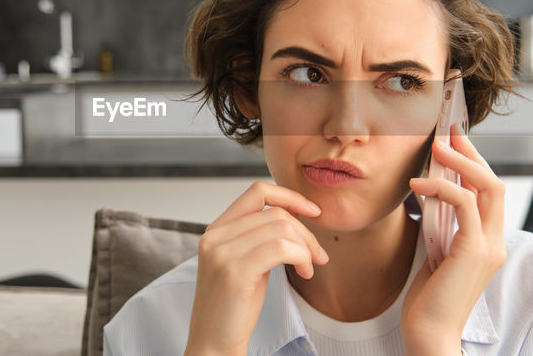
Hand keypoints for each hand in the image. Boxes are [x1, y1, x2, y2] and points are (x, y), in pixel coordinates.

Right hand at [185, 181, 329, 355]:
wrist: (213, 343)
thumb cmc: (234, 308)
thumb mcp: (246, 263)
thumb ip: (259, 237)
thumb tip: (294, 217)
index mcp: (216, 230)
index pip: (258, 191)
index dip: (290, 196)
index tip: (313, 212)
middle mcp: (215, 236)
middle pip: (275, 212)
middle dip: (306, 231)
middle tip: (318, 256)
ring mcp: (222, 252)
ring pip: (281, 227)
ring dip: (306, 247)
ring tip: (309, 267)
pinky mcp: (234, 271)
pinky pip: (281, 247)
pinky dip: (301, 257)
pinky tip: (304, 273)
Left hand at [401, 123, 506, 354]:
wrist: (429, 334)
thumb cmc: (428, 300)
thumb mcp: (435, 252)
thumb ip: (441, 225)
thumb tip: (428, 192)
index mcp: (488, 242)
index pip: (489, 193)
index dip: (473, 163)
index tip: (453, 141)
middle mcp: (495, 242)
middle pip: (494, 183)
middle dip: (471, 153)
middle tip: (447, 132)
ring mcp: (489, 246)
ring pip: (487, 187)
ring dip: (460, 162)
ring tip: (435, 146)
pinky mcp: (474, 251)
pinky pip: (464, 204)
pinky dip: (442, 187)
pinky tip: (418, 184)